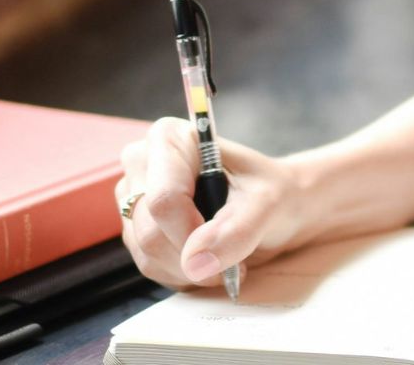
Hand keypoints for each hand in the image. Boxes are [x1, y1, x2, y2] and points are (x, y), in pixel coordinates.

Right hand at [116, 117, 306, 290]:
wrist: (278, 206)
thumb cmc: (273, 192)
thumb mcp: (268, 203)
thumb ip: (236, 230)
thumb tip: (195, 261)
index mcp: (170, 139)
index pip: (163, 199)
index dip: (191, 234)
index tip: (225, 245)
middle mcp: (143, 163)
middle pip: (150, 231)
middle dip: (194, 257)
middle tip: (234, 255)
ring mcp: (134, 197)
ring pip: (147, 254)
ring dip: (191, 269)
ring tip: (224, 255)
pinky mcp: (136, 227)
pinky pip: (150, 265)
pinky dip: (183, 273)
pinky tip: (207, 259)